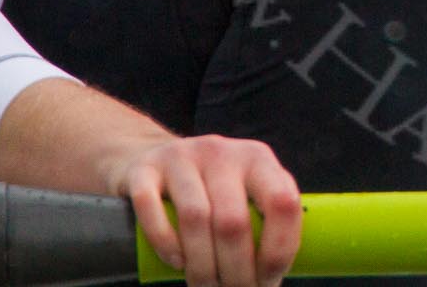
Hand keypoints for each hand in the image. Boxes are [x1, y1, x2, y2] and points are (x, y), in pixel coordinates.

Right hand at [102, 134, 303, 286]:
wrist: (153, 157)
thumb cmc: (210, 190)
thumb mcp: (245, 193)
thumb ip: (264, 221)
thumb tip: (272, 279)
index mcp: (258, 159)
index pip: (283, 202)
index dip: (279, 250)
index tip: (267, 281)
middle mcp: (222, 152)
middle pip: (234, 220)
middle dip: (236, 271)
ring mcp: (181, 156)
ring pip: (195, 218)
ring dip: (202, 266)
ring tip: (206, 286)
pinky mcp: (143, 169)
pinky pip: (151, 207)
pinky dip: (164, 242)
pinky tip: (176, 263)